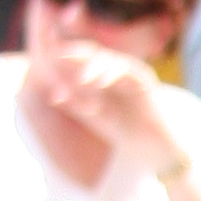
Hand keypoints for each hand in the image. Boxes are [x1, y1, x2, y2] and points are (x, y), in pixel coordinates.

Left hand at [50, 37, 174, 161]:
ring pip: (109, 59)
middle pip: (92, 53)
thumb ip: (76, 105)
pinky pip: (128, 70)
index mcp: (99, 75)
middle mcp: (114, 70)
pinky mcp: (145, 79)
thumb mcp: (94, 117)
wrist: (153, 147)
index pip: (80, 59)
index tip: (46, 55)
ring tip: (80, 81)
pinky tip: (97, 84)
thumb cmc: (123, 132)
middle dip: (75, 53)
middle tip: (56, 56)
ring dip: (93, 67)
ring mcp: (130, 72)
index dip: (64, 55)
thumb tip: (53, 95)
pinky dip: (111, 74)